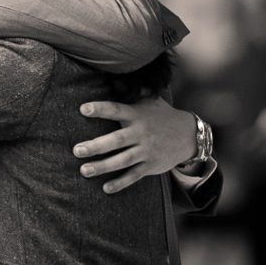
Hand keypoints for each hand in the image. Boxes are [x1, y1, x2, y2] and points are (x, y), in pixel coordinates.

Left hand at [72, 96, 195, 193]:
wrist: (189, 135)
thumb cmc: (162, 115)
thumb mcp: (150, 100)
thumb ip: (132, 90)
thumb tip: (114, 76)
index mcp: (137, 115)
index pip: (116, 110)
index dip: (100, 109)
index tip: (83, 109)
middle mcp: (141, 133)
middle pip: (116, 140)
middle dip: (96, 146)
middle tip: (76, 150)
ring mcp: (146, 150)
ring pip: (123, 160)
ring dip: (103, 167)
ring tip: (84, 170)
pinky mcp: (151, 165)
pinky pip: (134, 175)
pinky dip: (120, 183)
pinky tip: (106, 188)